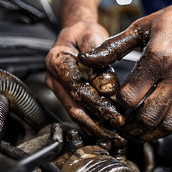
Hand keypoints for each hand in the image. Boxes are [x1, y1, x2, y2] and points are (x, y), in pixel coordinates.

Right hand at [45, 21, 126, 146]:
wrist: (75, 32)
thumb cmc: (84, 32)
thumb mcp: (92, 36)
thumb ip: (99, 60)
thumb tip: (107, 86)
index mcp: (57, 61)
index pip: (78, 88)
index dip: (97, 104)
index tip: (115, 115)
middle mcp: (54, 78)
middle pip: (75, 107)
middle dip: (97, 124)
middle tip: (116, 136)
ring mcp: (58, 88)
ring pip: (76, 113)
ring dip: (95, 128)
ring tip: (114, 138)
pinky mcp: (66, 94)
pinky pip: (78, 110)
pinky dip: (92, 122)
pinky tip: (106, 131)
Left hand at [78, 0, 171, 141]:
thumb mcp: (145, 25)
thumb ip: (114, 46)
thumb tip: (88, 59)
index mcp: (159, 57)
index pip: (130, 97)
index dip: (119, 105)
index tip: (117, 105)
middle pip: (149, 116)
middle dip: (133, 126)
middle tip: (126, 126)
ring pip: (170, 123)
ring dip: (153, 131)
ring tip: (143, 128)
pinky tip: (165, 120)